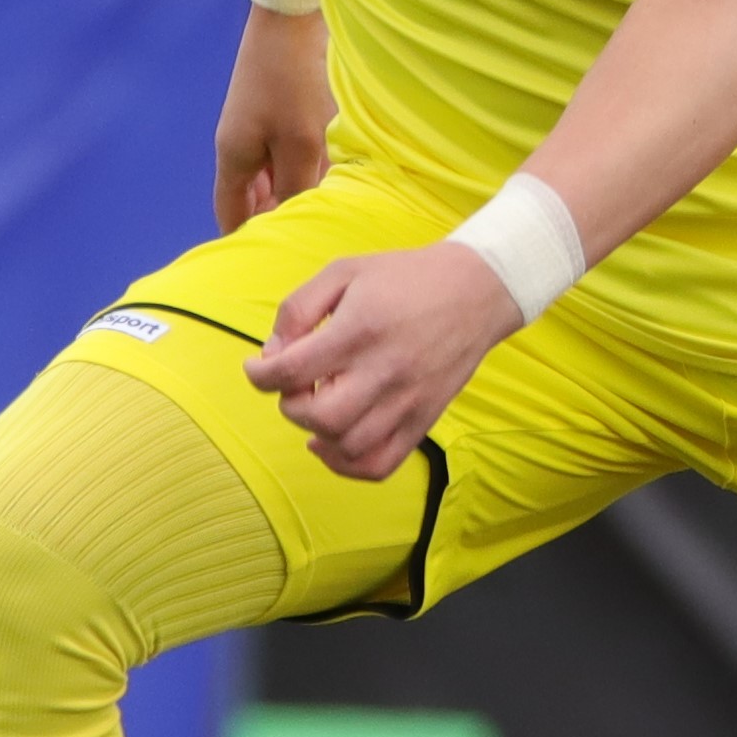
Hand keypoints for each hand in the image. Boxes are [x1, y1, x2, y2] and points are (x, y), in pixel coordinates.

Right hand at [216, 7, 334, 232]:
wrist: (294, 13)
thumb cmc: (295, 80)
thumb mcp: (302, 143)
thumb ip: (299, 188)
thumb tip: (299, 224)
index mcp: (234, 156)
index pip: (230, 215)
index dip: (247, 242)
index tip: (271, 264)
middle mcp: (239, 143)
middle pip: (253, 197)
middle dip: (278, 219)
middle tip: (310, 240)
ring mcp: (257, 124)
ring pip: (274, 175)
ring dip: (297, 190)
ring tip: (327, 212)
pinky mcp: (277, 108)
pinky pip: (287, 151)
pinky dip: (306, 166)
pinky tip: (334, 174)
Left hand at [246, 241, 517, 479]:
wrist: (476, 291)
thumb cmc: (405, 278)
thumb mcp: (344, 271)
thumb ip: (299, 307)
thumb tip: (273, 352)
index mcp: (359, 330)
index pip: (291, 370)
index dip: (259, 374)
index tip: (259, 367)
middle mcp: (384, 371)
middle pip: (318, 416)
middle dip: (290, 403)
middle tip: (297, 383)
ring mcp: (407, 401)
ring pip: (346, 446)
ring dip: (317, 432)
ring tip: (319, 405)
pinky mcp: (423, 420)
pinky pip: (379, 464)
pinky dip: (346, 465)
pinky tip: (331, 443)